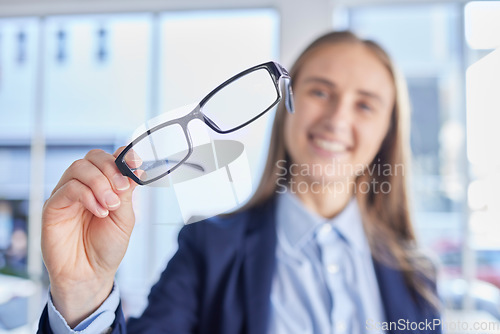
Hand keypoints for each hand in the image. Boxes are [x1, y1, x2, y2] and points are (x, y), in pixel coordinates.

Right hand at [41, 147, 137, 326]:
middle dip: (111, 168)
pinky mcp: (53, 207)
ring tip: (111, 205)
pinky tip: (99, 212)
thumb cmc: (107, 247)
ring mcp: (67, 195)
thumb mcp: (125, 217)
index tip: (136, 162)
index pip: (108, 158)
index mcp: (103, 185)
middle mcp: (84, 186)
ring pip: (79, 168)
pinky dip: (87, 196)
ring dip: (100, 183)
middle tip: (122, 189)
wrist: (91, 274)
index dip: (122, 156)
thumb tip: (135, 167)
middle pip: (92, 157)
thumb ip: (126, 192)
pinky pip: (68, 188)